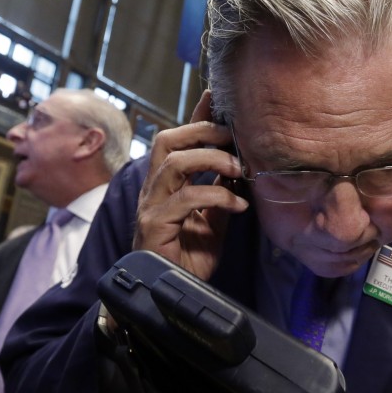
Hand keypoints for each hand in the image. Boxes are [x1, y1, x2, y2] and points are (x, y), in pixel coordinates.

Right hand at [133, 90, 247, 278]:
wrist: (170, 294)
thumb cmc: (189, 257)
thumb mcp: (214, 219)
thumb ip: (222, 191)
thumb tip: (240, 165)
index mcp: (168, 184)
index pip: (180, 141)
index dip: (197, 118)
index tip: (215, 98)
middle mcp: (154, 189)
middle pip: (168, 141)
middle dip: (202, 131)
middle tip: (233, 136)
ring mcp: (151, 206)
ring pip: (174, 163)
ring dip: (210, 159)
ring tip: (239, 169)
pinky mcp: (154, 225)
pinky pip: (185, 200)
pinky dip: (216, 197)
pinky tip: (238, 205)